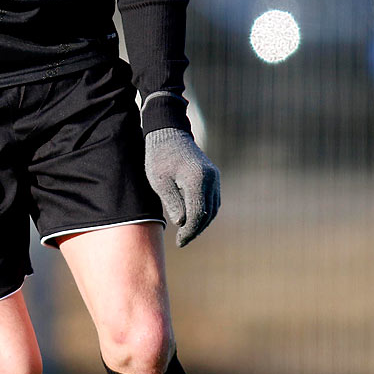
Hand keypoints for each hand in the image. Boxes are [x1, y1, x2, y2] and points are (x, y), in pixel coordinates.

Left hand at [143, 127, 220, 246]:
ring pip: (213, 208)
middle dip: (196, 229)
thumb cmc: (159, 156)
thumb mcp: (159, 180)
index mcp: (197, 180)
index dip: (189, 231)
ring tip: (186, 233)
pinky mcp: (213, 176)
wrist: (168, 132)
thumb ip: (171, 202)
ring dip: (202, 222)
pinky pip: (212, 200)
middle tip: (182, 241)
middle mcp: (211, 179)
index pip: (197, 214)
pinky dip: (205, 212)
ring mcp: (215, 177)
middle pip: (208, 213)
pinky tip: (193, 219)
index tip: (180, 242)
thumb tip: (182, 223)